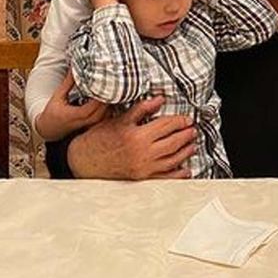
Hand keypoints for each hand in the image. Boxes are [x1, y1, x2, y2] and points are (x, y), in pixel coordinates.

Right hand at [35, 71, 107, 140]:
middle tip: (109, 83)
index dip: (100, 95)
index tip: (103, 83)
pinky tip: (105, 98)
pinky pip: (105, 117)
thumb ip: (68, 82)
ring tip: (108, 89)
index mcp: (74, 115)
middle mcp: (84, 122)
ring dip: (109, 102)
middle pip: (103, 110)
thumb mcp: (58, 96)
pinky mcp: (92, 126)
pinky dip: (107, 108)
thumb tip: (75, 68)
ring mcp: (89, 125)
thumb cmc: (52, 112)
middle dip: (107, 97)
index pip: (93, 106)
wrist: (49, 129)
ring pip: (106, 115)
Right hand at [69, 95, 197, 179]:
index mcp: (137, 135)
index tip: (186, 119)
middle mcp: (142, 153)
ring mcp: (143, 168)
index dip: (179, 121)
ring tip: (192, 146)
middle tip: (193, 130)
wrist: (84, 160)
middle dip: (186, 135)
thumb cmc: (99, 138)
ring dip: (185, 152)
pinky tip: (186, 170)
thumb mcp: (119, 119)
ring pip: (172, 159)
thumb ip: (141, 109)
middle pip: (173, 142)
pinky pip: (164, 177)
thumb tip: (159, 99)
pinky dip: (178, 174)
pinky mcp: (141, 178)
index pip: (166, 125)